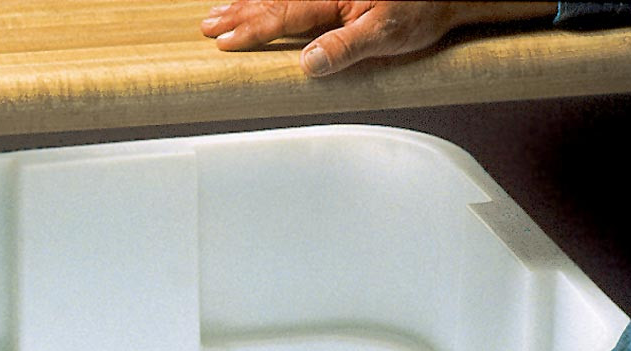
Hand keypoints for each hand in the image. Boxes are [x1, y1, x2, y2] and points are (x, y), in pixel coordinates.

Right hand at [201, 2, 557, 76]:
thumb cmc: (422, 10)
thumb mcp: (387, 35)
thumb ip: (345, 49)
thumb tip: (307, 65)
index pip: (283, 15)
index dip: (252, 29)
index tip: (223, 41)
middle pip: (273, 0)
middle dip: (239, 13)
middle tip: (208, 26)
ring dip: (248, 3)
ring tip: (220, 12)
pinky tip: (256, 2)